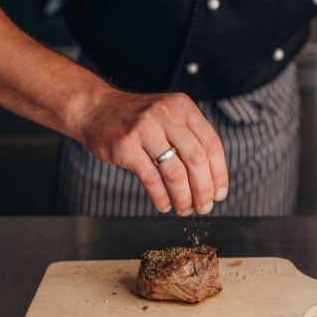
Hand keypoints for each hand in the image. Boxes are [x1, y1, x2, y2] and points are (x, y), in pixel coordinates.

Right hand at [76, 90, 227, 215]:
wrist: (96, 109)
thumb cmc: (137, 119)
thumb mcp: (169, 116)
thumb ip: (190, 139)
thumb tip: (212, 180)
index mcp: (183, 107)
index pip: (212, 144)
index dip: (220, 173)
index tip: (220, 193)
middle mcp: (166, 114)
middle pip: (197, 160)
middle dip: (204, 190)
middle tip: (204, 207)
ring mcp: (145, 129)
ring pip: (175, 173)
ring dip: (184, 197)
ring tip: (184, 209)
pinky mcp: (126, 146)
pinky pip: (151, 179)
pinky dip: (162, 198)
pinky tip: (165, 205)